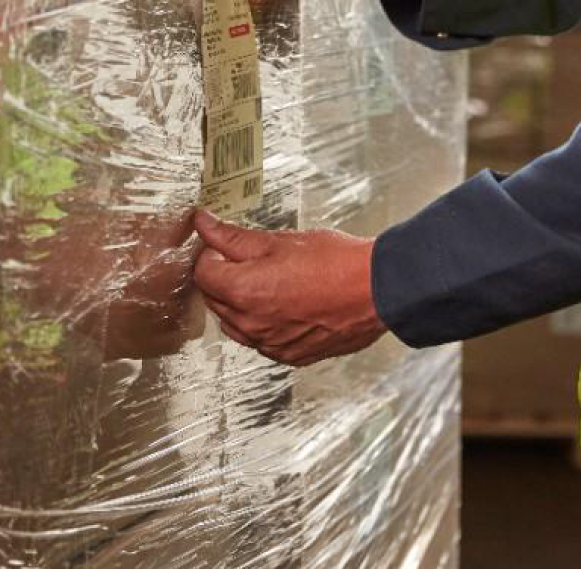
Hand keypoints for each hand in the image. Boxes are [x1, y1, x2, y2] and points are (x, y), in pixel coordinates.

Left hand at [191, 210, 388, 365]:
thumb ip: (234, 237)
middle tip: (245, 259)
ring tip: (265, 282)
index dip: (210, 254)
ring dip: (239, 304)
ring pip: (235, 324)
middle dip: (223, 278)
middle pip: (215, 300)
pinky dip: (261, 324)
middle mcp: (251, 324)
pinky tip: (281, 305)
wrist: (378, 291)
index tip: (223, 245)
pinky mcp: (290, 355)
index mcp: (243, 291)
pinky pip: (261, 341)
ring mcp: (270, 344)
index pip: (203, 273)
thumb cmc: (335, 263)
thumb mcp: (280, 241)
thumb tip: (205, 224)